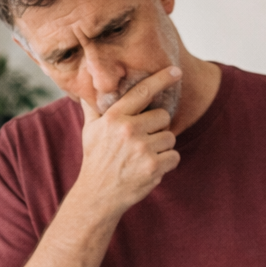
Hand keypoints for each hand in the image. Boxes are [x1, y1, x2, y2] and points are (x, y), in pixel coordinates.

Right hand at [71, 66, 182, 218]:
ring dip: (163, 146)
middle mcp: (128, 130)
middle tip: (144, 139)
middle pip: (163, 116)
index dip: (161, 79)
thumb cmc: (96, 159)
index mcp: (114, 117)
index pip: (142, 92)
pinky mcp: (154, 167)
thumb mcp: (90, 129)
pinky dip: (167, 163)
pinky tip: (151, 167)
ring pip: (171, 137)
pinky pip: (175, 156)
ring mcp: (142, 149)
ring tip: (145, 155)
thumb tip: (89, 83)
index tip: (176, 72)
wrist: (98, 194)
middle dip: (158, 127)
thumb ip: (94, 106)